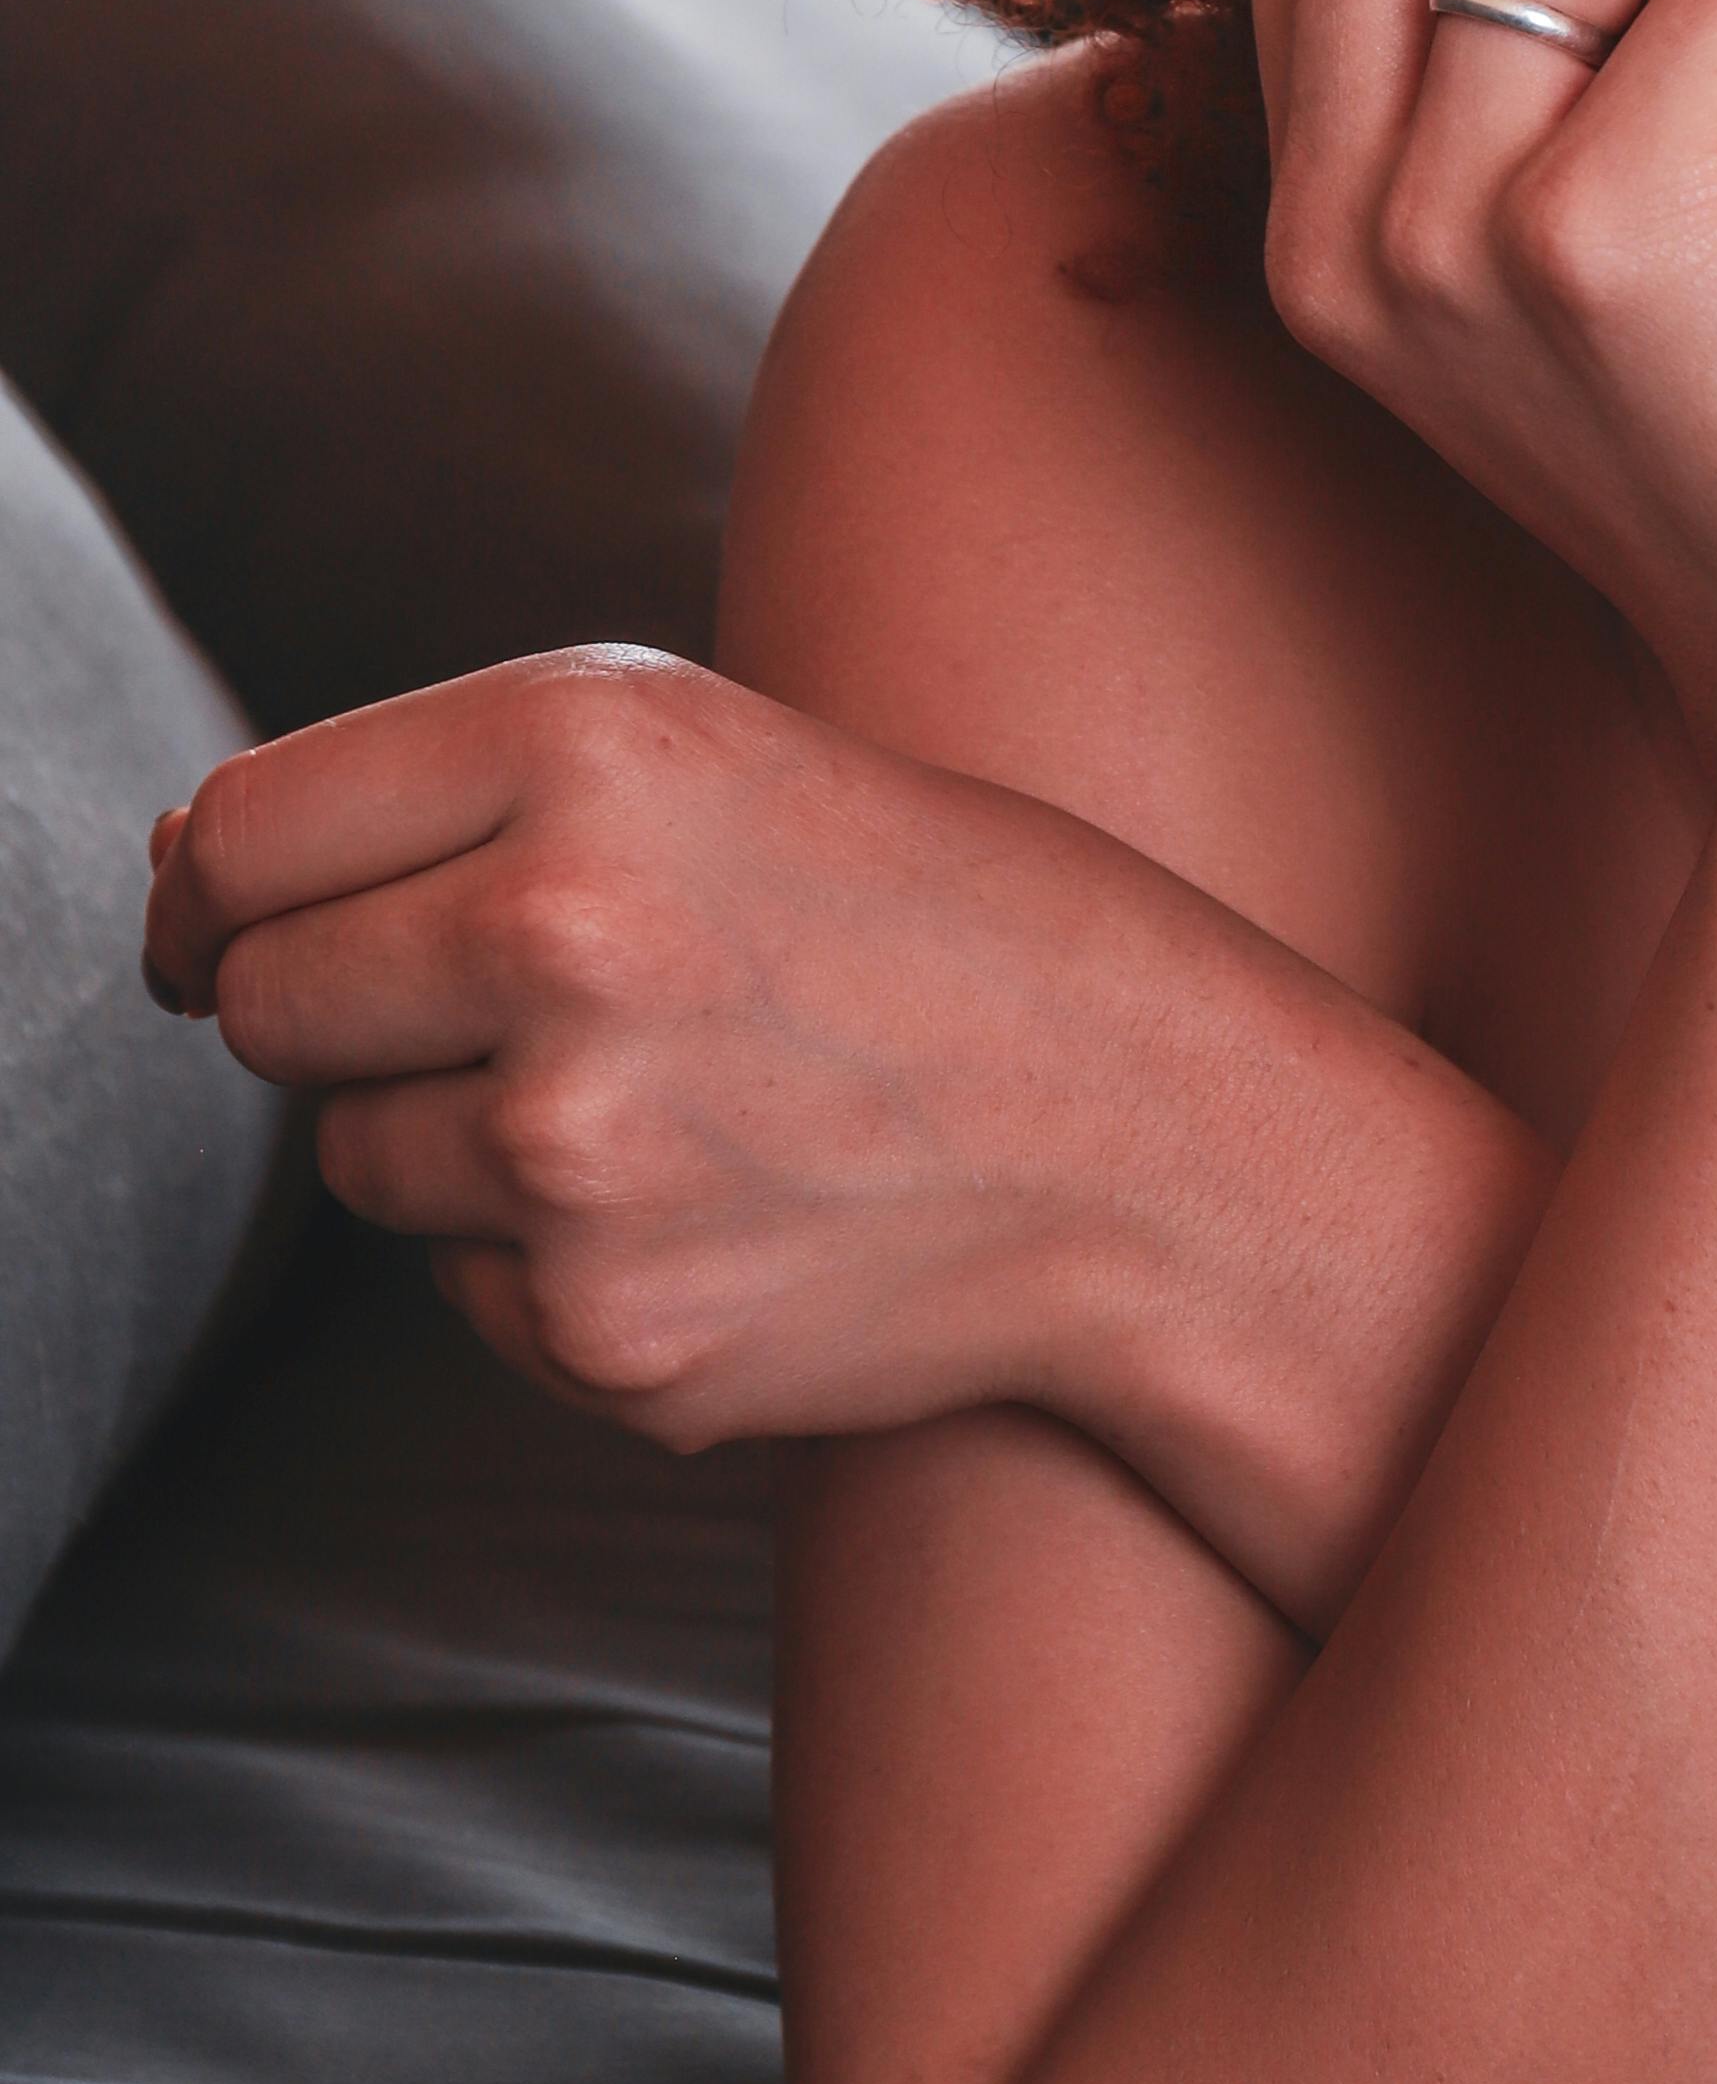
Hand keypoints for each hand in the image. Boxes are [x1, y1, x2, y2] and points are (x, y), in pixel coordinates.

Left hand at [139, 648, 1466, 1476]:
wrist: (1169, 1149)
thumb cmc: (948, 918)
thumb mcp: (724, 754)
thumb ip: (455, 786)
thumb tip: (179, 877)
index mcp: (594, 750)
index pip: (241, 835)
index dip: (232, 886)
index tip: (263, 917)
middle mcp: (565, 936)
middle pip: (261, 1004)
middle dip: (350, 1015)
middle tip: (530, 1009)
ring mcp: (579, 1155)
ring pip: (357, 1162)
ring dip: (466, 1141)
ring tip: (683, 1100)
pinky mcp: (607, 1332)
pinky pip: (464, 1291)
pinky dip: (556, 1263)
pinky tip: (728, 1205)